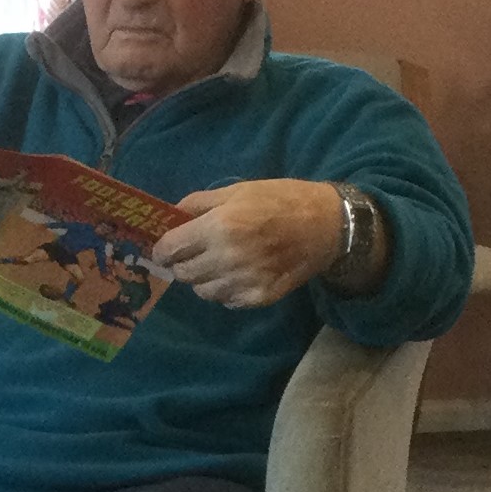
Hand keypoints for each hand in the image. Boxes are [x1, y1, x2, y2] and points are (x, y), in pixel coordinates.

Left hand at [153, 179, 340, 308]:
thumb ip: (197, 204)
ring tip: (220, 262)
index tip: (166, 249)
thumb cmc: (280, 200)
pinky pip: (226, 301)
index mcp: (219, 226)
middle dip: (182, 263)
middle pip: (182, 273)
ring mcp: (244, 281)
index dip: (162, 250)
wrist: (328, 224)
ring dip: (204, 279)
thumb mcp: (237, 190)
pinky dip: (225, 290)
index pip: (169, 249)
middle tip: (195, 253)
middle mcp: (228, 257)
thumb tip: (168, 216)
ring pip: (201, 291)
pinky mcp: (259, 297)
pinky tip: (239, 273)